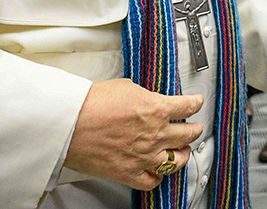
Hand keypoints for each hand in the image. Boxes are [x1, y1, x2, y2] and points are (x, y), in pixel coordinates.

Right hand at [64, 79, 202, 190]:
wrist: (69, 124)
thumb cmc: (91, 103)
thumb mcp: (126, 87)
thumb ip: (143, 96)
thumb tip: (147, 100)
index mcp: (156, 109)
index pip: (187, 106)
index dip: (196, 104)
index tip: (197, 103)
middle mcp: (155, 134)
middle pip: (188, 134)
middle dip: (194, 130)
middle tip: (195, 128)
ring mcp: (144, 156)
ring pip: (177, 160)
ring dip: (183, 154)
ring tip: (183, 151)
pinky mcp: (129, 173)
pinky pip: (153, 180)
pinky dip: (159, 176)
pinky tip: (159, 171)